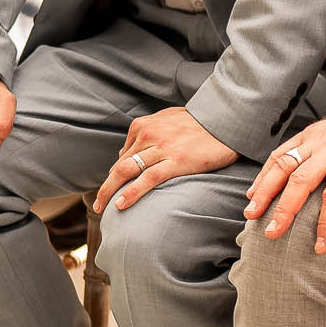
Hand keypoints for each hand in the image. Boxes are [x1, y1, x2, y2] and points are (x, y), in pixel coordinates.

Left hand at [94, 107, 237, 212]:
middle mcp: (148, 134)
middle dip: (106, 186)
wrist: (228, 121)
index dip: (116, 173)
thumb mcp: (170, 118)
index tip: (114, 188)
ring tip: (101, 208)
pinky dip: (131, 192)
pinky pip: (147, 179)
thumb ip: (152, 130)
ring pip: (126, 172)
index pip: (124, 154)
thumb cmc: (202, 122)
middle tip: (98, 203)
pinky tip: (120, 205)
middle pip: (119, 165)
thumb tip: (137, 147)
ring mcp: (161, 148)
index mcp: (145, 125)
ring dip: (109, 192)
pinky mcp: (176, 161)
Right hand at [244, 92, 325, 252]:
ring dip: (265, 188)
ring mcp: (317, 137)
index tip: (320, 248)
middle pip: (301, 179)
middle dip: (284, 209)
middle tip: (272, 233)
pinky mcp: (308, 133)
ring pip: (284, 163)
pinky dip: (265, 171)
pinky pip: (282, 151)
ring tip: (251, 213)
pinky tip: (254, 191)